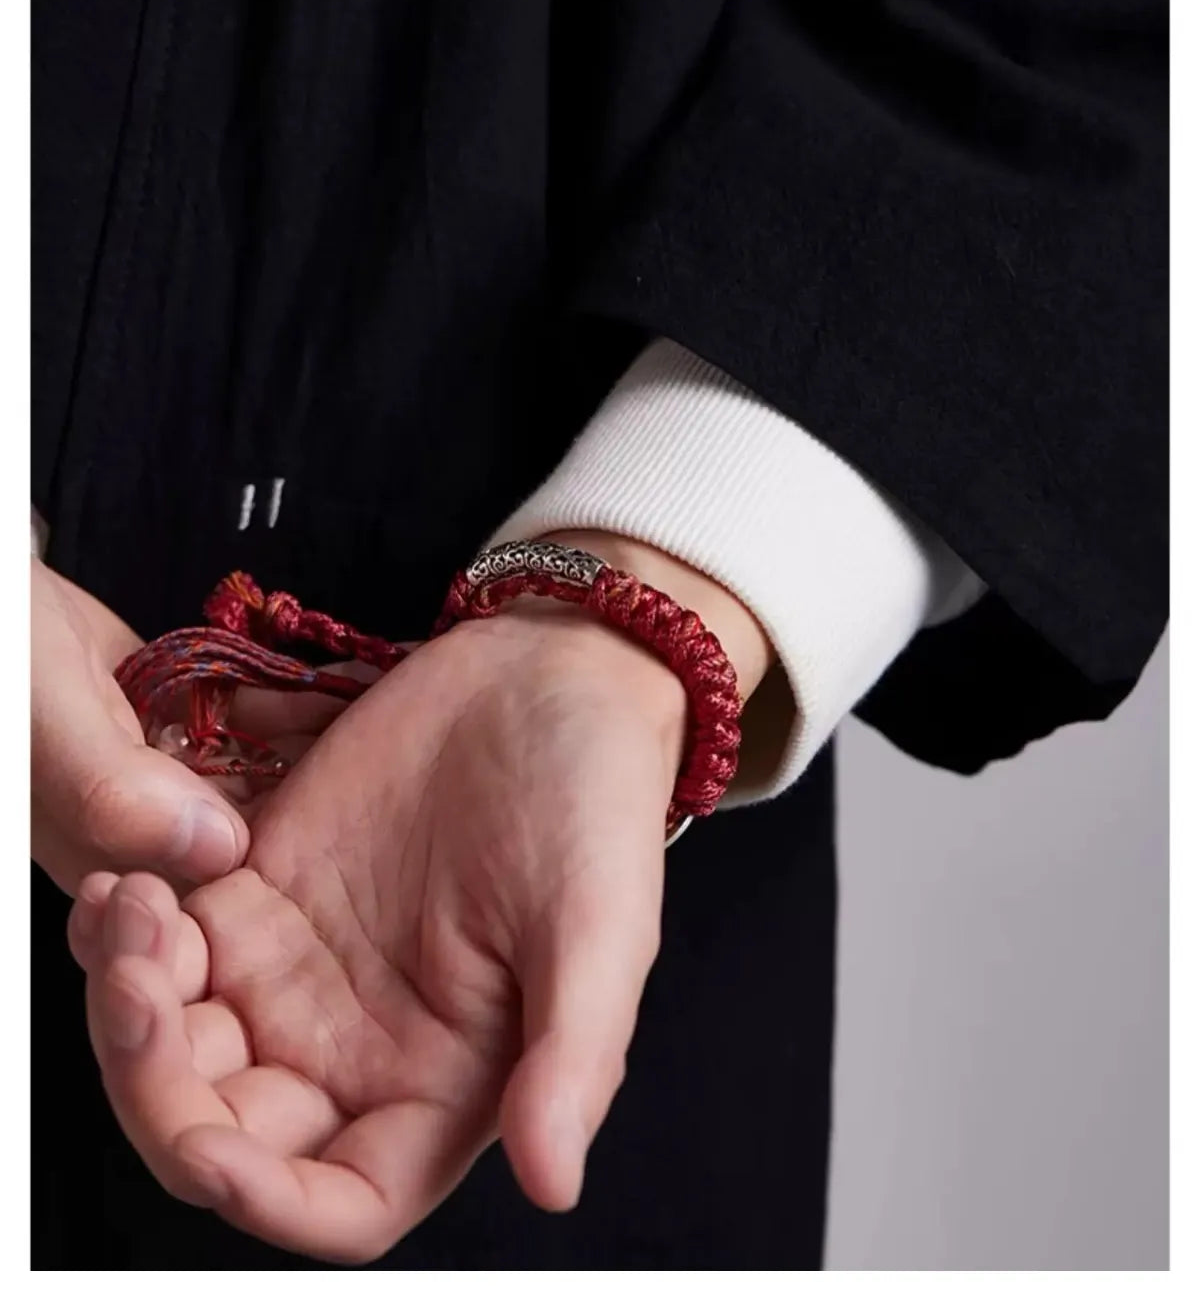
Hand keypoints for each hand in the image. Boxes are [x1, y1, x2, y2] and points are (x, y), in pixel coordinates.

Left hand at [68, 537, 771, 1262]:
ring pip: (175, 1045)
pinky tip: (125, 886)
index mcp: (442, 1085)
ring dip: (126, 1008)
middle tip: (140, 989)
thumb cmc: (596, 804)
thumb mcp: (600, 929)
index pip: (341, 1198)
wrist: (550, 676)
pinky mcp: (257, 889)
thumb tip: (553, 1188)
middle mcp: (356, 1047)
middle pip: (227, 1129)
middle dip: (159, 1092)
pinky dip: (125, 934)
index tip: (209, 1147)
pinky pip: (163, 946)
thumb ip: (574, 1058)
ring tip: (131, 914)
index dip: (267, 1201)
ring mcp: (297, 969)